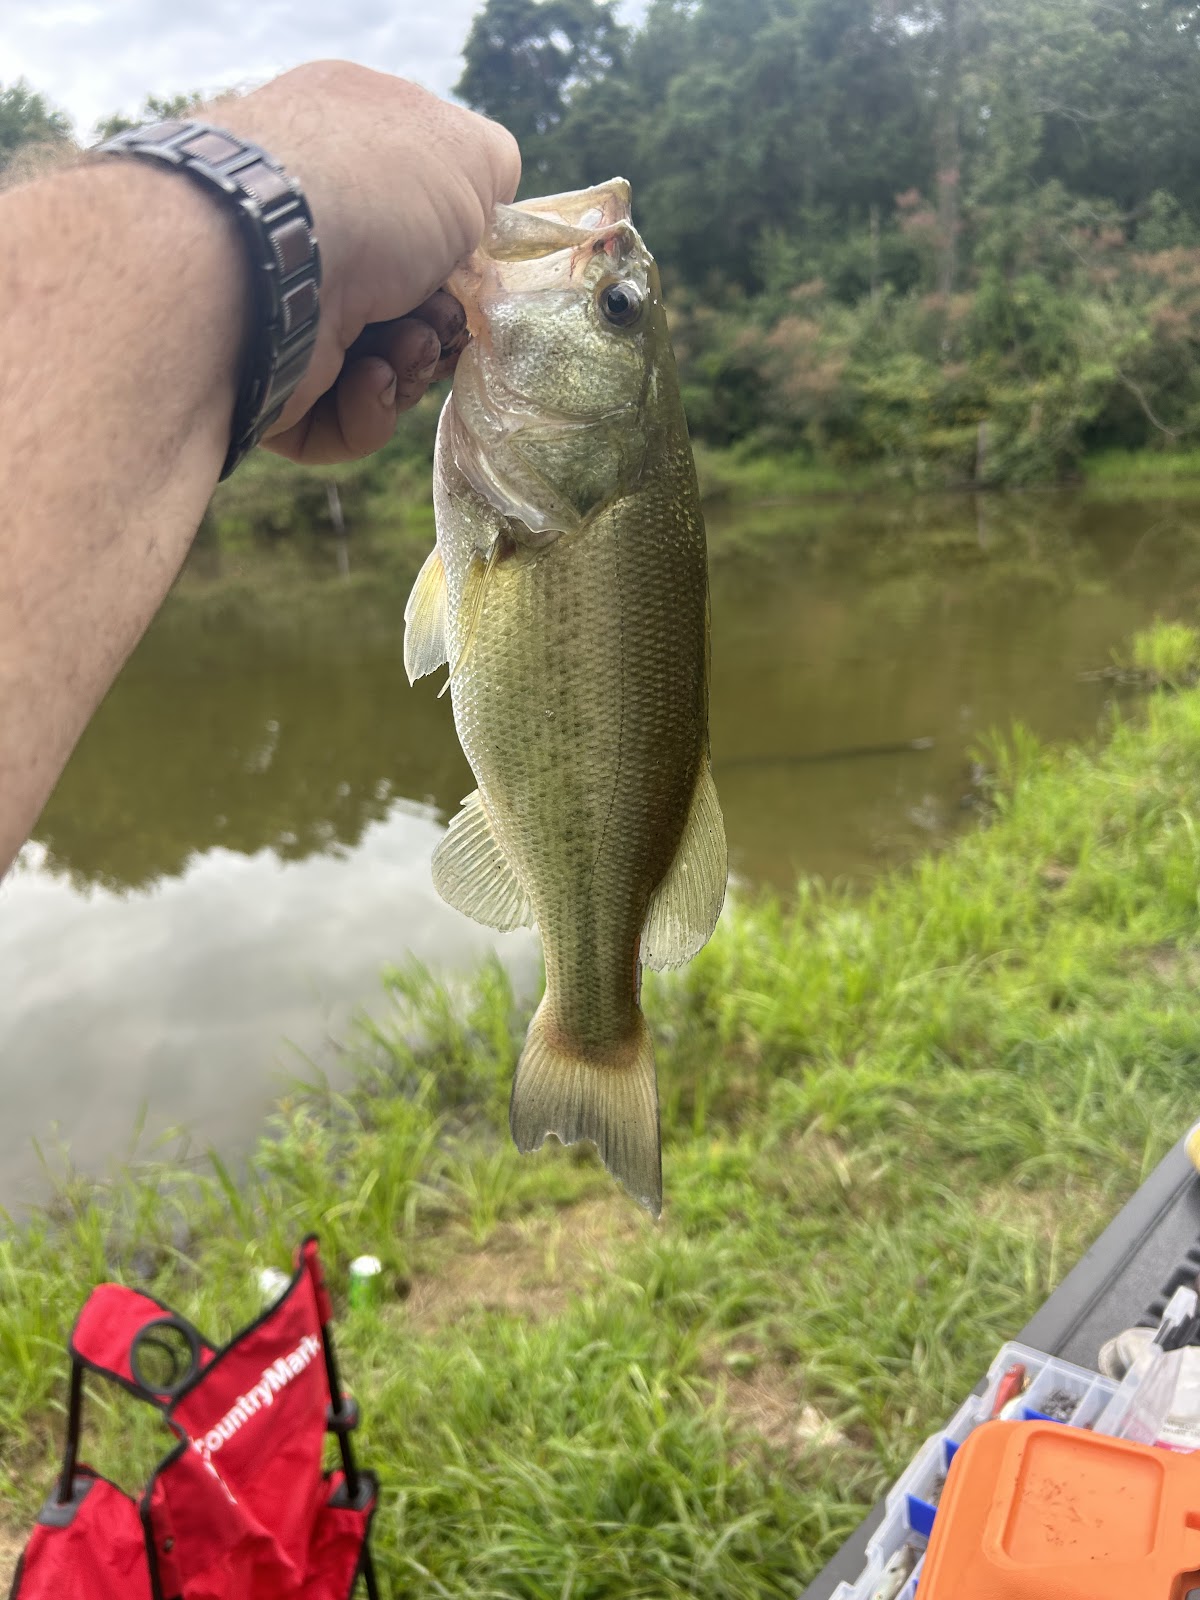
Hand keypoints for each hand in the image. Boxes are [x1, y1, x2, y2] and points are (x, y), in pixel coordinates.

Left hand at [210, 62, 519, 463]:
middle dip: (436, 324)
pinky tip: (366, 376)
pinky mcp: (269, 384)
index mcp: (340, 157)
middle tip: (439, 323)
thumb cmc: (374, 189)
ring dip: (409, 368)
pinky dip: (367, 408)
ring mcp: (281, 309)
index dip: (456, 257)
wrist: (270, 258)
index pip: (412, 217)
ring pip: (377, 367)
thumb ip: (493, 172)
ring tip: (402, 348)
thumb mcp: (467, 153)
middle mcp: (305, 230)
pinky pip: (339, 420)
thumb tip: (484, 211)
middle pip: (403, 305)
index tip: (474, 278)